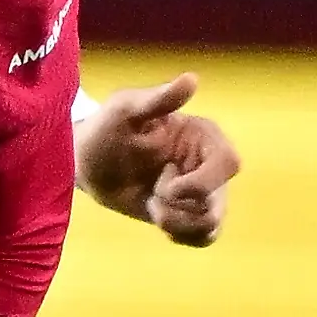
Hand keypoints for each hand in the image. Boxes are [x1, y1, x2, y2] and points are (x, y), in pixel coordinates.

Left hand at [75, 73, 239, 246]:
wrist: (88, 163)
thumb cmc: (106, 129)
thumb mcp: (126, 109)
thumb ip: (158, 99)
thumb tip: (191, 79)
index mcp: (204, 137)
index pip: (229, 164)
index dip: (202, 183)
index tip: (168, 186)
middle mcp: (209, 166)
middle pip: (219, 203)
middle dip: (182, 209)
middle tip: (154, 197)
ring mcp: (201, 193)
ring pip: (211, 226)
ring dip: (176, 223)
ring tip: (152, 205)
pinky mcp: (188, 215)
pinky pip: (202, 238)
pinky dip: (180, 235)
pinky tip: (157, 217)